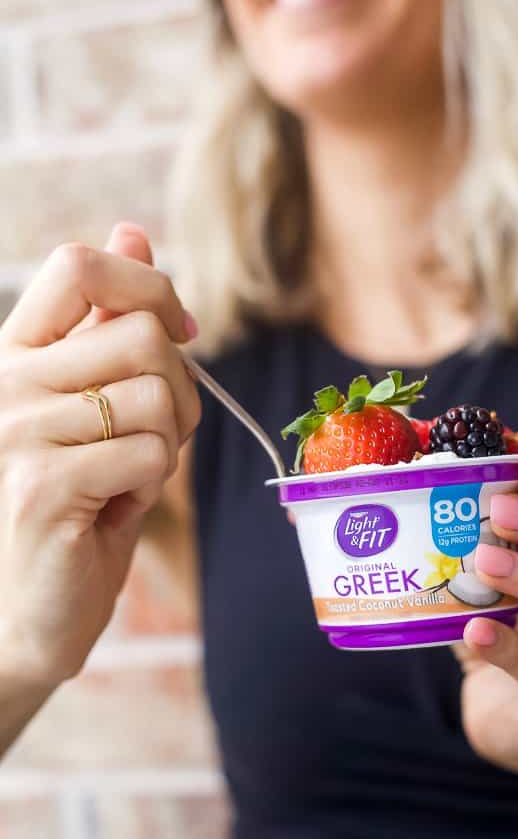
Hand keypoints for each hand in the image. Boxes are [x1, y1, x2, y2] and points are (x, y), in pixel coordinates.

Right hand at [0, 226, 200, 685]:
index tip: (180, 333)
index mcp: (15, 351)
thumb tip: (132, 230)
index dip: (149, 286)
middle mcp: (5, 381)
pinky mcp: (43, 485)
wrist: (30, 609)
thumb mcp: (91, 402)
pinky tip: (113, 509)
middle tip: (155, 438)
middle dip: (180, 391)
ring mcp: (17, 432)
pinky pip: (149, 456)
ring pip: (156, 397)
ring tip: (129, 477)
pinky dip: (151, 487)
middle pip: (142, 336)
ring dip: (168, 445)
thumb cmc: (72, 502)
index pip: (78, 266)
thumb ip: (105, 323)